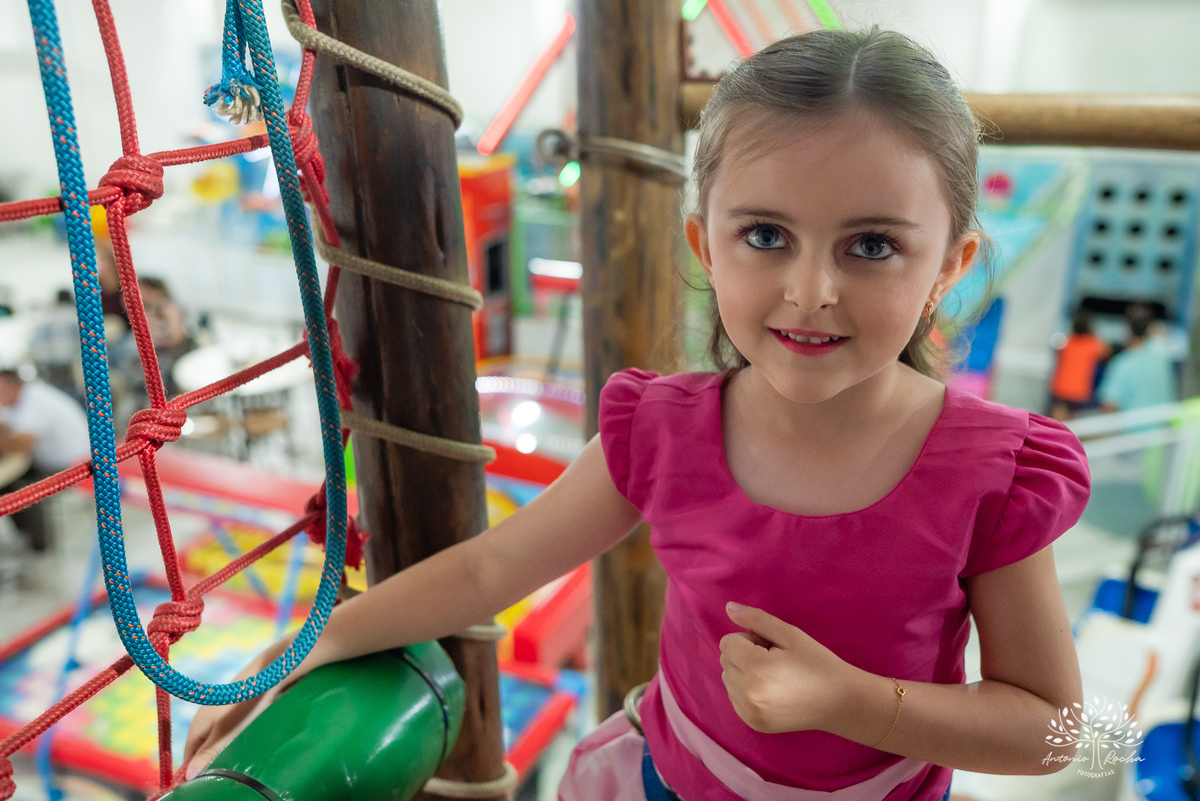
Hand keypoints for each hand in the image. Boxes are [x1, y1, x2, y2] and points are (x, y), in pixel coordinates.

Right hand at [182, 639, 296, 779]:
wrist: (268, 673)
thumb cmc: (246, 704)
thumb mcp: (226, 732)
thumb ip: (208, 753)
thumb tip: (187, 776)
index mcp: (198, 725)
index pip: (188, 756)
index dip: (191, 772)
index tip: (198, 786)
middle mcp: (206, 720)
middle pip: (202, 750)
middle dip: (208, 764)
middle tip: (218, 779)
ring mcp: (221, 715)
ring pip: (217, 743)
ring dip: (222, 755)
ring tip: (231, 766)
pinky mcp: (237, 712)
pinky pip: (229, 734)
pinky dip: (233, 744)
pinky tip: (242, 749)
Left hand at [718, 601, 853, 733]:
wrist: (839, 703)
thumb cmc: (817, 664)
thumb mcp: (790, 635)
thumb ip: (757, 620)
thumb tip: (728, 608)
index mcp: (757, 669)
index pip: (727, 643)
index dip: (749, 639)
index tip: (772, 646)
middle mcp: (748, 694)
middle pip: (725, 660)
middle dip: (744, 655)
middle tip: (775, 660)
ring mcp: (749, 712)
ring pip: (727, 679)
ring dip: (743, 672)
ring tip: (774, 676)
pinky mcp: (752, 723)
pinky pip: (734, 697)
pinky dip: (746, 690)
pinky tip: (771, 691)